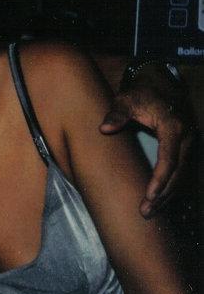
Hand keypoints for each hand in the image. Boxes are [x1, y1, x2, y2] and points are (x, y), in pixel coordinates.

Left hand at [99, 74, 194, 217]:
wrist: (160, 81)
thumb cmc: (141, 92)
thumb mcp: (127, 99)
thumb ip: (117, 113)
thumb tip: (104, 128)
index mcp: (173, 126)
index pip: (169, 159)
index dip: (160, 180)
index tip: (149, 196)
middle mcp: (186, 137)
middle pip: (177, 173)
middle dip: (162, 195)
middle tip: (146, 212)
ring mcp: (189, 143)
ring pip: (181, 175)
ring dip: (167, 195)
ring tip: (150, 212)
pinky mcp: (186, 147)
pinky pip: (181, 171)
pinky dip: (171, 187)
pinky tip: (159, 200)